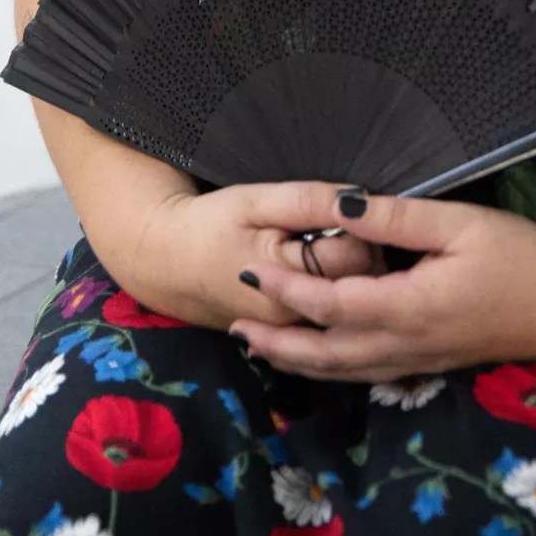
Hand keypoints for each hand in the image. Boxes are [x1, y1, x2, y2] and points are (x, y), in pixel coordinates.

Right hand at [126, 183, 388, 333]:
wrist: (168, 264)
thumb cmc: (210, 225)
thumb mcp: (255, 200)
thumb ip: (308, 201)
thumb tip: (358, 198)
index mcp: (288, 281)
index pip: (358, 255)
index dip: (363, 226)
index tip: (347, 209)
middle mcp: (296, 318)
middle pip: (363, 285)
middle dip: (367, 251)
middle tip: (343, 225)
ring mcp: (294, 333)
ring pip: (353, 304)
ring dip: (357, 275)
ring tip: (333, 245)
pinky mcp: (291, 337)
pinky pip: (335, 318)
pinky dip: (342, 295)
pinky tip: (332, 275)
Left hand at [227, 181, 535, 382]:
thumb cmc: (521, 258)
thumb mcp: (459, 224)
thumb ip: (396, 217)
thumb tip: (340, 207)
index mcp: (407, 307)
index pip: (328, 304)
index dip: (284, 289)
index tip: (248, 267)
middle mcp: (405, 344)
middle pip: (324, 352)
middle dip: (275, 340)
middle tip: (233, 324)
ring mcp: (419, 361)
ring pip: (342, 371)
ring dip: (296, 360)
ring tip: (260, 347)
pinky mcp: (432, 364)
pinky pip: (366, 374)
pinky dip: (330, 369)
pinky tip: (320, 357)